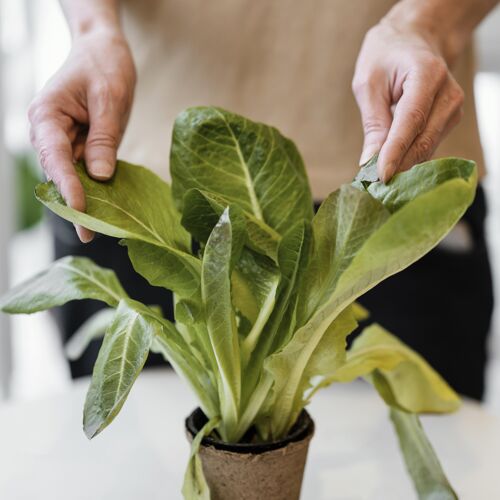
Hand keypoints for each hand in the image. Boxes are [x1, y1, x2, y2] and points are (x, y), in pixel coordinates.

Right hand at [28, 29, 135, 241]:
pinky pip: (84, 171)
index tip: (80, 210)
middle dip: (73, 203)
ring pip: (70, 177)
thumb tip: (100, 176)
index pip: (55, 157)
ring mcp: (64, 140)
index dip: (67, 185)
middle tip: (90, 234)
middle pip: (58, 174)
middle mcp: (49, 132)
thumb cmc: (104, 66)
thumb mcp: (110, 99)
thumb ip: (104, 138)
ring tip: (98, 231)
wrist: (102, 51)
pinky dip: (95, 189)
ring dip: (84, 202)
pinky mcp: (80, 146)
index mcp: (47, 115)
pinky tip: (107, 210)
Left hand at [352, 18, 463, 181]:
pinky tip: (391, 168)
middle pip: (423, 140)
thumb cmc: (385, 57)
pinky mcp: (449, 121)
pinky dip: (409, 160)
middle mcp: (448, 94)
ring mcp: (453, 109)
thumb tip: (369, 161)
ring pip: (427, 149)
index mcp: (427, 75)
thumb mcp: (368, 84)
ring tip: (376, 179)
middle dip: (398, 166)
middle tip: (371, 186)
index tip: (381, 176)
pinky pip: (428, 147)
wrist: (413, 41)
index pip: (411, 121)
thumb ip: (373, 123)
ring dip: (403, 166)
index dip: (396, 152)